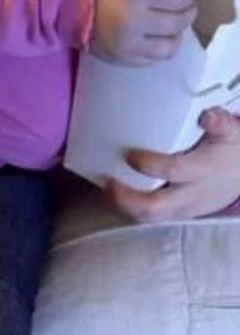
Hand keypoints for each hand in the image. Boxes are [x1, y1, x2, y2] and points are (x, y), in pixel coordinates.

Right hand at [90, 0, 195, 63]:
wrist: (59, 2)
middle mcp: (136, 21)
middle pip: (180, 22)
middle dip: (185, 12)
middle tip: (176, 5)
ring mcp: (128, 44)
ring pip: (171, 46)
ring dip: (175, 34)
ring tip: (166, 23)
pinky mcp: (120, 59)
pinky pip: (153, 59)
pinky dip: (159, 48)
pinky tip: (151, 36)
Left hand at [108, 107, 239, 221]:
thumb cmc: (232, 151)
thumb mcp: (232, 133)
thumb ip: (220, 124)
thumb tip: (208, 115)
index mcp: (205, 170)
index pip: (174, 171)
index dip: (149, 165)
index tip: (130, 155)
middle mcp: (193, 194)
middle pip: (155, 207)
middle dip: (125, 198)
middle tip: (108, 182)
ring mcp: (184, 208)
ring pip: (149, 218)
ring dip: (123, 205)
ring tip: (107, 188)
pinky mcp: (177, 214)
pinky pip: (151, 218)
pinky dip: (130, 208)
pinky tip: (117, 194)